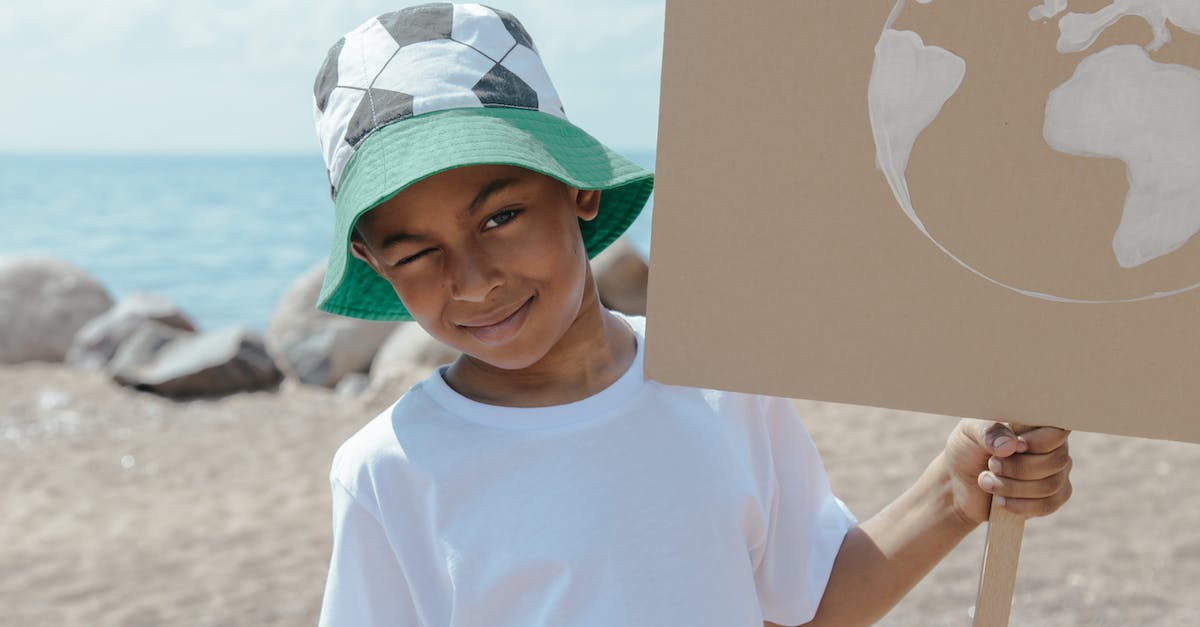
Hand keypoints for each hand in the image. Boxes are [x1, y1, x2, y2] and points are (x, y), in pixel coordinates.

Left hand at [941, 420, 1072, 525]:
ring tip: (986, 481)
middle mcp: (1053, 448)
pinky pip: (1048, 505)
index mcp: (1037, 425)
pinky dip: (1021, 505)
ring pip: (1051, 485)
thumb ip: (989, 432)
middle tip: (991, 465)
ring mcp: (1056, 474)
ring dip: (1014, 487)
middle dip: (1019, 468)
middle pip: (1057, 460)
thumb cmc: (968, 449)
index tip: (1016, 447)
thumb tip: (1012, 445)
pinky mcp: (1051, 498)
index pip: (1058, 431)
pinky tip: (1000, 500)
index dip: (1039, 442)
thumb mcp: (970, 432)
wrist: (960, 483)